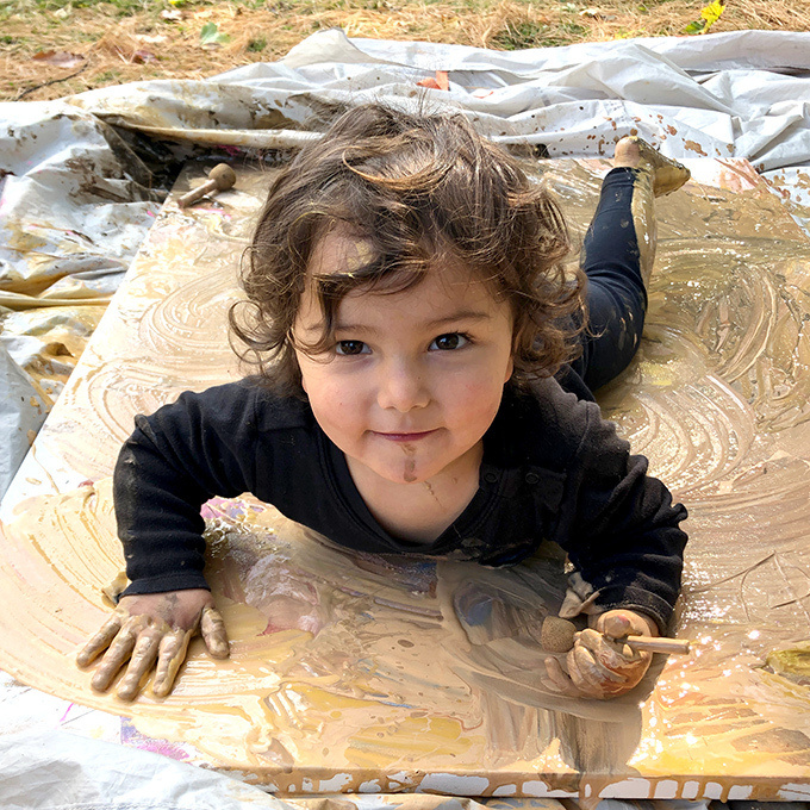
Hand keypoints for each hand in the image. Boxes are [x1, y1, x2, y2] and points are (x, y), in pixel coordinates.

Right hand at [76, 589, 228, 700]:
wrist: (169, 568)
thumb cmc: (190, 596)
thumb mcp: (208, 611)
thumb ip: (215, 632)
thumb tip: (224, 654)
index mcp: (176, 630)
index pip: (171, 655)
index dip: (165, 673)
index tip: (158, 692)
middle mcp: (154, 628)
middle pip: (142, 654)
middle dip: (133, 674)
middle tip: (124, 695)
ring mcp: (134, 621)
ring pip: (120, 645)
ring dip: (109, 665)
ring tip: (99, 685)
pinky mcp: (120, 614)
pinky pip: (105, 630)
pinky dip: (94, 644)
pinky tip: (83, 661)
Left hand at [543, 609, 656, 698]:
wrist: (621, 640)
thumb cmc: (623, 630)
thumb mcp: (626, 621)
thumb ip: (620, 622)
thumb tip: (620, 620)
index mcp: (633, 665)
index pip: (610, 660)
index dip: (596, 643)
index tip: (591, 633)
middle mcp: (620, 683)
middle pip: (594, 673)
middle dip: (582, 650)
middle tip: (582, 637)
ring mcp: (604, 689)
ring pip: (581, 680)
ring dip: (573, 658)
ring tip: (578, 644)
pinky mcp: (588, 690)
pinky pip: (569, 689)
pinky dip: (556, 675)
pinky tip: (550, 661)